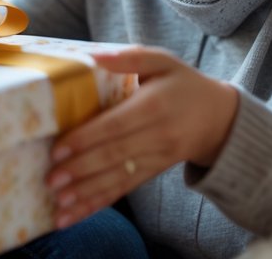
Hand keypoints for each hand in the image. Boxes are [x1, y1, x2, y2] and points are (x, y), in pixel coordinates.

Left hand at [45, 45, 238, 228]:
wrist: (221, 118)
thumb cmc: (184, 84)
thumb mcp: (162, 61)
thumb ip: (129, 58)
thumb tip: (92, 56)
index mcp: (154, 106)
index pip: (115, 126)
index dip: (86, 139)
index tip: (57, 149)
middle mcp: (157, 137)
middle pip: (113, 157)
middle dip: (80, 171)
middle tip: (50, 181)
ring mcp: (156, 159)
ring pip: (118, 180)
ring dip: (86, 195)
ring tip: (59, 207)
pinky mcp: (154, 173)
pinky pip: (125, 190)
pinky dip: (99, 203)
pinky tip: (76, 214)